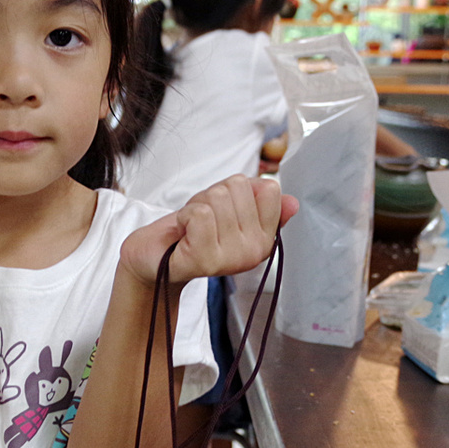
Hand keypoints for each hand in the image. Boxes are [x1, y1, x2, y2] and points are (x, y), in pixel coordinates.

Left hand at [121, 175, 298, 284]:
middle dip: (213, 195)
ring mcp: (232, 258)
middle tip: (202, 220)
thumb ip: (261, 201)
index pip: (269, 188)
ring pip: (218, 198)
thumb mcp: (231, 209)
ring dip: (196, 206)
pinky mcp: (206, 260)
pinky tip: (184, 234)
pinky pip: (200, 214)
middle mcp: (254, 252)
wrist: (156, 256)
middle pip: (239, 187)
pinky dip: (185, 216)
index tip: (225, 210)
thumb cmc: (193, 230)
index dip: (238, 189)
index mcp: (265, 238)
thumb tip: (292, 202)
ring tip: (192, 227)